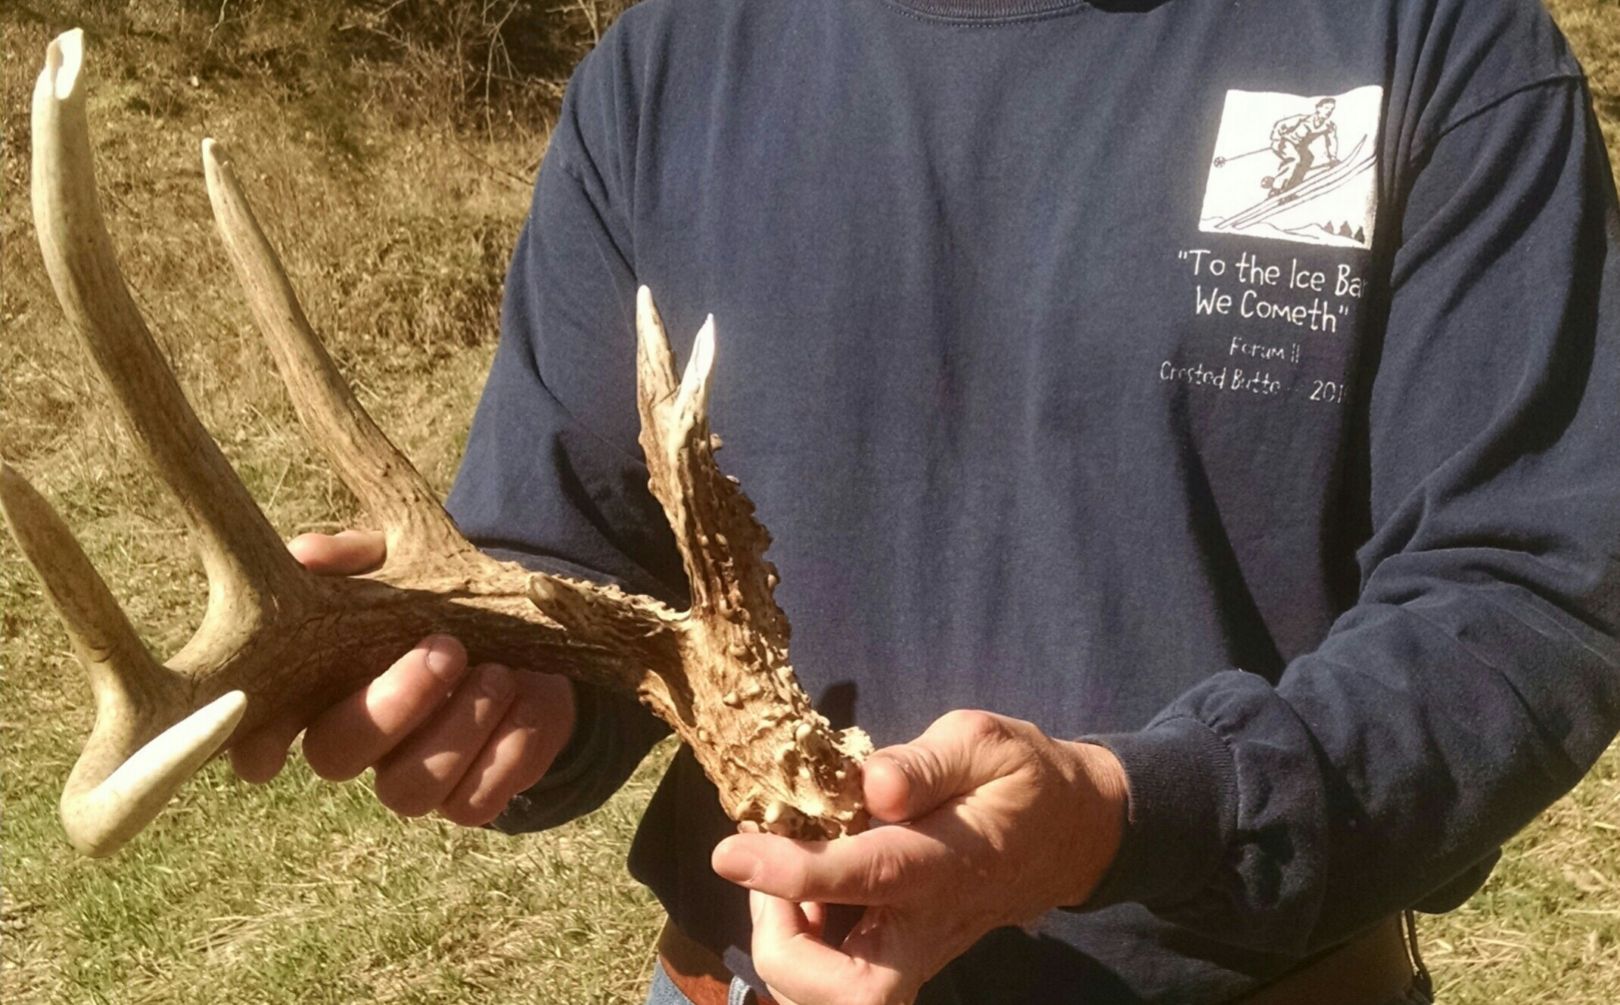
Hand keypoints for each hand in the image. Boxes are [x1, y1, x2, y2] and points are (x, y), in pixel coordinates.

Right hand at [228, 529, 576, 826]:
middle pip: (336, 756)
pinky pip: (476, 803)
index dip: (255, 742)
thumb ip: (353, 559)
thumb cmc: (440, 600)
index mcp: (320, 687)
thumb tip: (308, 554)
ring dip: (458, 729)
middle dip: (392, 705)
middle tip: (447, 648)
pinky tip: (525, 699)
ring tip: (499, 673)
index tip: (269, 749)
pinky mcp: (467, 798)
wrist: (533, 634)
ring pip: (407, 790)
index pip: (261, 728)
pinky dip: (507, 750)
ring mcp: (409, 777)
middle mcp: (355, 742)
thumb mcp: (398, 566)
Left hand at [712, 710, 1127, 1004]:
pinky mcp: (901, 961)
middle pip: (848, 994)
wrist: (1070, 834)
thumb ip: (926, 762)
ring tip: (776, 880)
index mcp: (947, 863)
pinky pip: (835, 984)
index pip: (865, 878)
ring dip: (786, 950)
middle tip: (762, 874)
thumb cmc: (1021, 779)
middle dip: (783, 948)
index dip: (790, 871)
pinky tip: (798, 891)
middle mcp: (928, 926)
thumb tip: (870, 783)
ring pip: (836, 1000)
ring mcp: (915, 954)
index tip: (731, 852)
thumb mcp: (984, 743)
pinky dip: (799, 949)